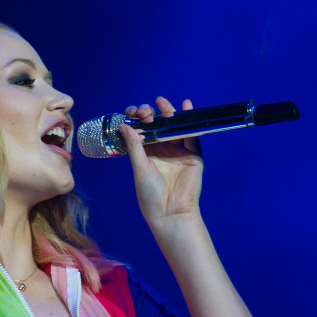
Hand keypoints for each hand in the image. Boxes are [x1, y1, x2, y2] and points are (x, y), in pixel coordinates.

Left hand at [118, 96, 203, 227]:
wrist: (170, 213)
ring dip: (168, 112)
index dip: (136, 119)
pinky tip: (186, 106)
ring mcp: (178, 152)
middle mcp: (162, 150)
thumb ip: (134, 145)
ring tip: (162, 103)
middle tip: (146, 111)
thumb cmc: (150, 195)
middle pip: (157, 125)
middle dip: (151, 114)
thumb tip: (123, 124)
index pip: (141, 130)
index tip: (132, 112)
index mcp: (146, 153)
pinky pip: (192, 135)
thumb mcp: (139, 168)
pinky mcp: (193, 155)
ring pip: (174, 126)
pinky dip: (190, 121)